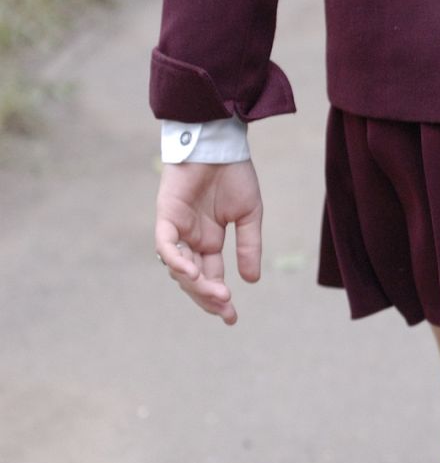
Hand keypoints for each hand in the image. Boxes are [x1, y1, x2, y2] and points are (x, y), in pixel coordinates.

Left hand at [153, 160, 263, 324]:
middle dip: (207, 298)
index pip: (211, 276)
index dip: (219, 298)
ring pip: (179, 268)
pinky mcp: (166, 217)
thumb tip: (250, 280)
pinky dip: (176, 261)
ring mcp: (177, 230)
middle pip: (193, 279)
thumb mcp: (249, 215)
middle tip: (226, 311)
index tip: (232, 317)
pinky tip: (193, 272)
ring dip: (196, 284)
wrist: (220, 145)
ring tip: (218, 294)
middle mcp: (191, 240)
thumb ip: (248, 246)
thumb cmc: (234, 175)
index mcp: (209, 241)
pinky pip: (166, 245)